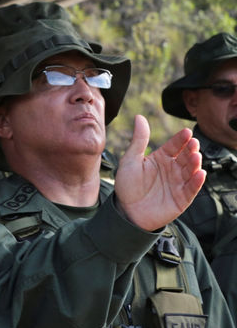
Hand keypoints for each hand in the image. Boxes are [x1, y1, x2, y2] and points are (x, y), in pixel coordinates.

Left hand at [115, 114, 204, 230]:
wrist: (126, 211)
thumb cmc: (127, 185)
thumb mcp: (130, 160)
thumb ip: (139, 140)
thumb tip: (139, 117)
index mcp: (161, 158)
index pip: (174, 145)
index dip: (181, 139)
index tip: (186, 132)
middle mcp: (172, 169)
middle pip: (185, 156)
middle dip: (190, 150)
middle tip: (193, 144)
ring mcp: (178, 183)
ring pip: (191, 171)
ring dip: (195, 164)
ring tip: (196, 157)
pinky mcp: (182, 198)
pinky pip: (191, 189)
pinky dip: (197, 182)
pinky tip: (200, 174)